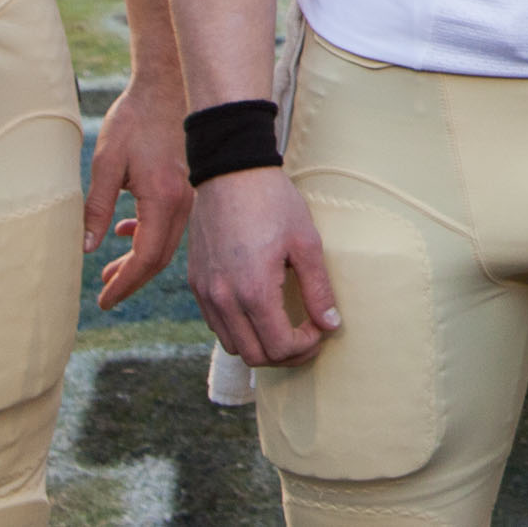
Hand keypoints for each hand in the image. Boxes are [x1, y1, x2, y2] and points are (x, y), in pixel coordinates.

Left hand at [86, 60, 195, 309]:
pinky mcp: (187, 183)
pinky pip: (171, 223)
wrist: (166, 84)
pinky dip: (148, 236)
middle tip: (105, 293)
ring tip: (110, 270)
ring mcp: (189, 193)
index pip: (146, 258)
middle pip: (160, 257)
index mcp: (162, 199)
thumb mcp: (105, 163)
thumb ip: (96, 207)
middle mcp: (183, 201)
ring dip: (139, 259)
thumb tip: (86, 247)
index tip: (104, 301)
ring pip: (166, 241)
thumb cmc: (134, 120)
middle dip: (132, 278)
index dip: (125, 283)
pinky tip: (127, 232)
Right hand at [187, 165, 340, 366]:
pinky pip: (217, 325)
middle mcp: (224, 300)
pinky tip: (261, 312)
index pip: (280, 347)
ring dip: (261, 345)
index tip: (322, 327)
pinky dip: (240, 330)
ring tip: (285, 327)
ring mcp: (206, 293)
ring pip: (233, 346)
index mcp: (253, 291)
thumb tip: (331, 325)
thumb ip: (318, 289)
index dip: (306, 346)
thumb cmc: (273, 202)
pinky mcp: (196, 284)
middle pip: (255, 356)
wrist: (230, 172)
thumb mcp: (306, 242)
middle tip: (308, 335)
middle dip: (286, 354)